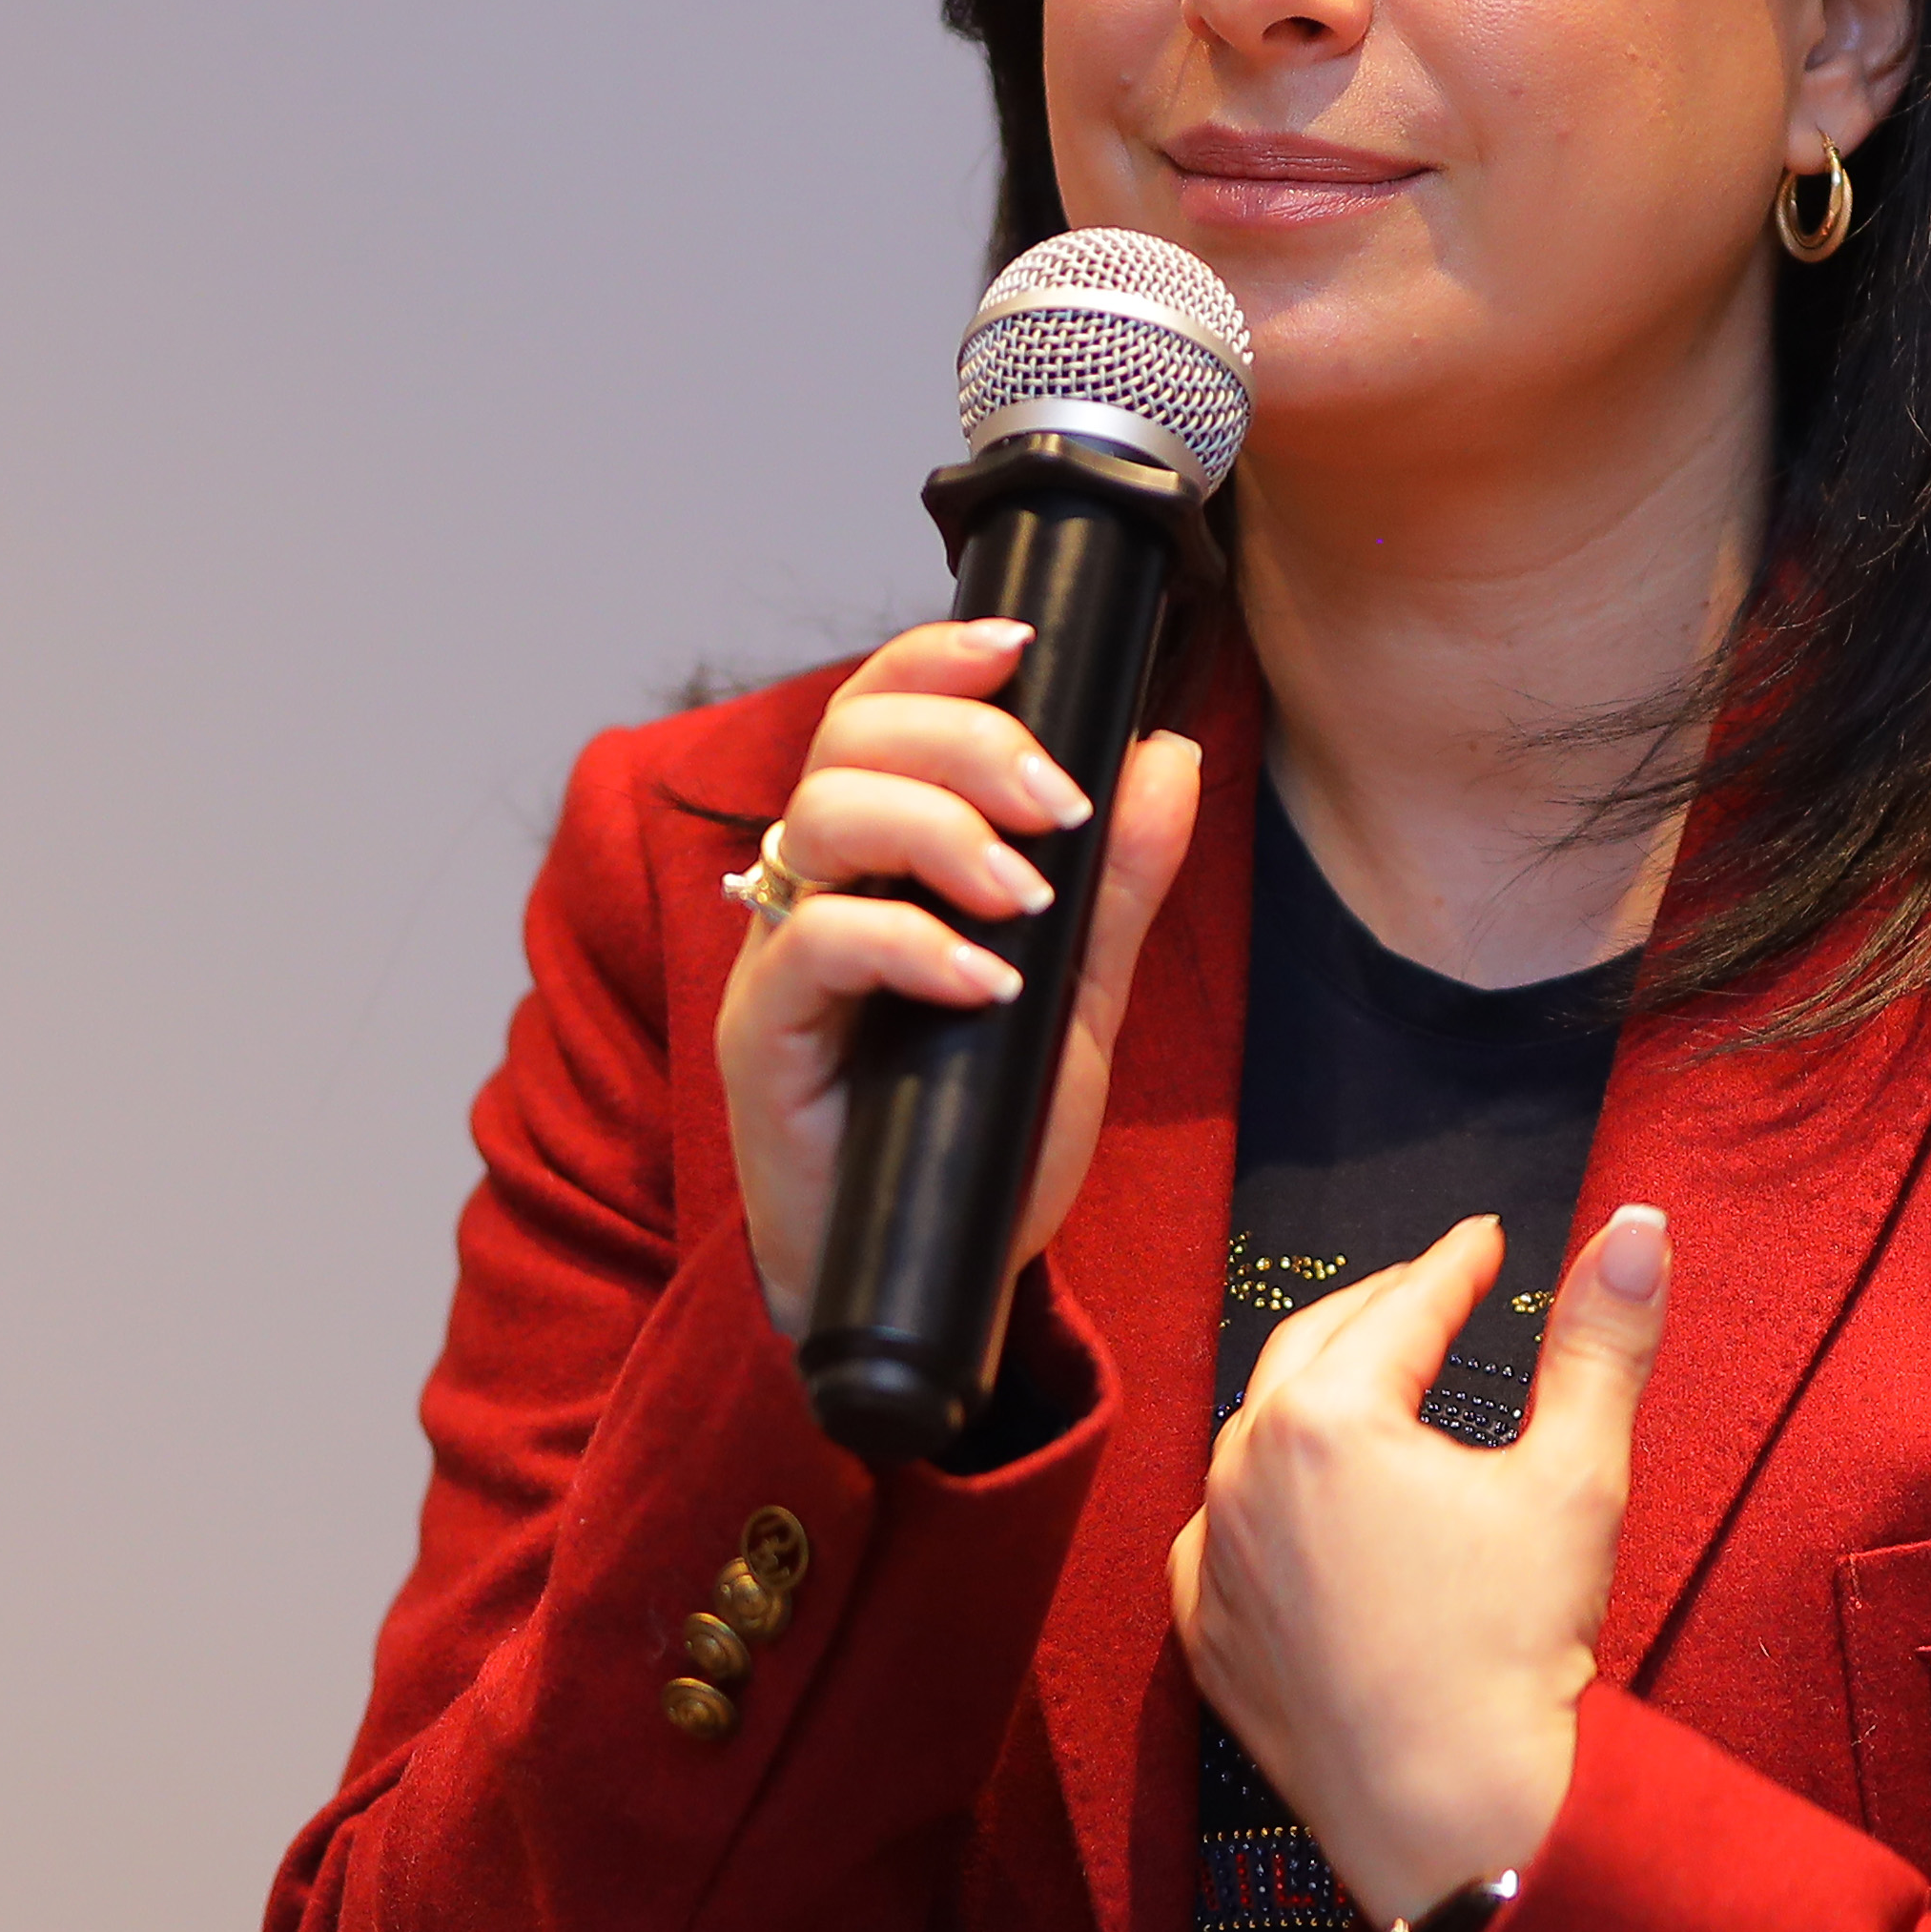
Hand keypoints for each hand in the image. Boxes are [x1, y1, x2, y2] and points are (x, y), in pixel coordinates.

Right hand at [714, 614, 1206, 1336]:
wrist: (933, 1281)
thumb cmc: (979, 1137)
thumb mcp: (1076, 999)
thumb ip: (1115, 883)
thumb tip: (1167, 754)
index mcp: (882, 857)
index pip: (880, 711)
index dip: (936, 660)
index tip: (1024, 651)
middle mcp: (818, 888)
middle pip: (848, 740)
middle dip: (965, 745)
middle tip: (1057, 806)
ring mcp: (781, 958)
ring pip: (820, 818)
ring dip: (939, 832)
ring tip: (1028, 900)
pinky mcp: (763, 1035)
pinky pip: (815, 944)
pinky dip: (912, 943)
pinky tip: (988, 981)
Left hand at [1171, 1203, 1668, 1921]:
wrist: (1452, 1817)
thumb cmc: (1515, 1649)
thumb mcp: (1578, 1478)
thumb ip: (1602, 1340)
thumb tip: (1636, 1225)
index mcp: (1326, 1422)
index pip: (1402, 1311)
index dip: (1454, 1267)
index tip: (1485, 1241)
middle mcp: (1242, 1476)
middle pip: (1313, 1355)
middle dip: (1377, 1313)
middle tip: (1431, 1291)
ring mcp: (1212, 1559)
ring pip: (1257, 1441)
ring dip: (1315, 1401)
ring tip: (1372, 1386)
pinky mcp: (1207, 1634)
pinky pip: (1225, 1537)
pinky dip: (1268, 1502)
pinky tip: (1303, 1505)